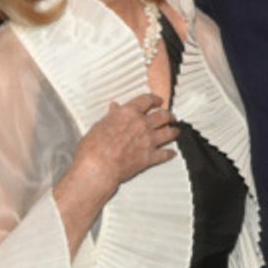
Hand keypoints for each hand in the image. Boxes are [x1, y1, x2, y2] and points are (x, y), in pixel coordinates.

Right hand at [55, 93, 178, 249]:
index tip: (158, 100)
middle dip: (168, 115)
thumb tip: (114, 108)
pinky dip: (169, 154)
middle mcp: (142, 124)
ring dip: (173, 131)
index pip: (147, 100)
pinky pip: (165, 154)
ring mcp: (148, 141)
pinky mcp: (150, 157)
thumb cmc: (93, 147)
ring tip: (175, 131)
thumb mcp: (99, 125)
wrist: (98, 167)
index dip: (154, 99)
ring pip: (168, 133)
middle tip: (170, 116)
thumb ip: (111, 116)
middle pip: (163, 116)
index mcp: (128, 113)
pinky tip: (172, 153)